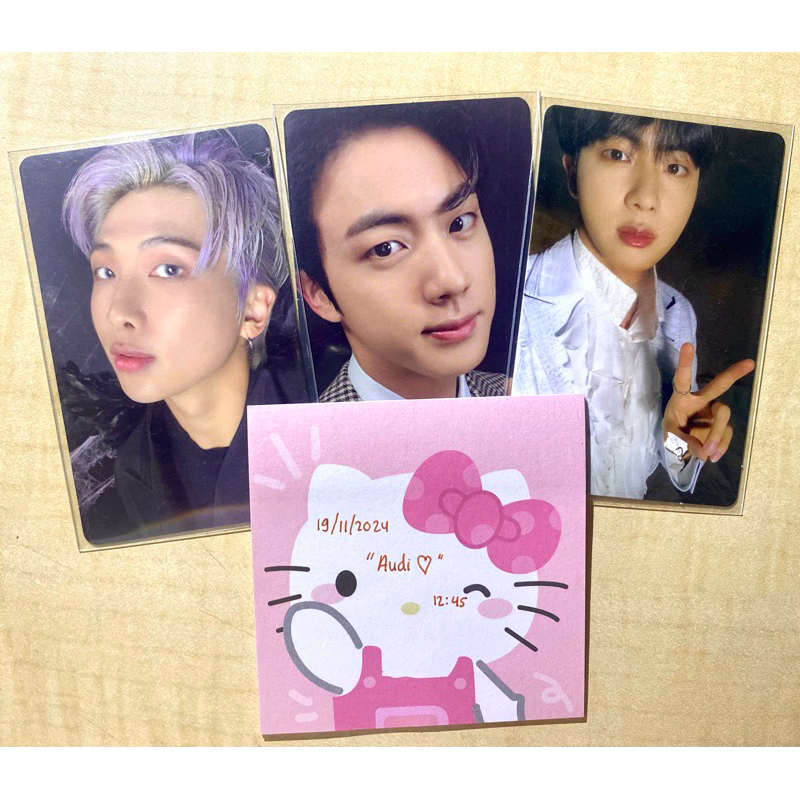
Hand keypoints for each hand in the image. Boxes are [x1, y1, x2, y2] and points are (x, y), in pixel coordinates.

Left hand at [663, 342, 754, 462]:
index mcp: (683, 398)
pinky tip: (712, 456)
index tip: (688, 345)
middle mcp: (702, 400)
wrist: (682, 447)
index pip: (682, 379)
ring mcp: (715, 412)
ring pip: (723, 415)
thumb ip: (681, 441)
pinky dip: (721, 446)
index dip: (685, 363)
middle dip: (734, 373)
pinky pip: (726, 433)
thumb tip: (701, 450)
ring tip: (707, 453)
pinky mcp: (722, 425)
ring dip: (717, 435)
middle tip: (750, 363)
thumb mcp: (669, 437)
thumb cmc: (673, 432)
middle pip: (719, 385)